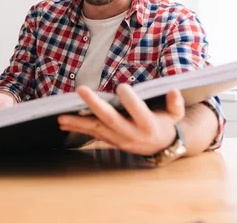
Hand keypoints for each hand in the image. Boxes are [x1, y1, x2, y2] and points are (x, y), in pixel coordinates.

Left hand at [57, 84, 184, 155]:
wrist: (160, 148)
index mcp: (148, 125)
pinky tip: (62, 122)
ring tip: (61, 116)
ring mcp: (118, 139)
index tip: (121, 87)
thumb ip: (175, 104)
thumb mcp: (175, 115)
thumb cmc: (165, 124)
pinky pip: (91, 133)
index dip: (130, 101)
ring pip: (96, 129)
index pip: (138, 112)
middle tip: (81, 90)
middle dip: (94, 105)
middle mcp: (131, 134)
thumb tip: (173, 90)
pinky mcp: (109, 140)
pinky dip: (77, 127)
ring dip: (77, 122)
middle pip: (111, 119)